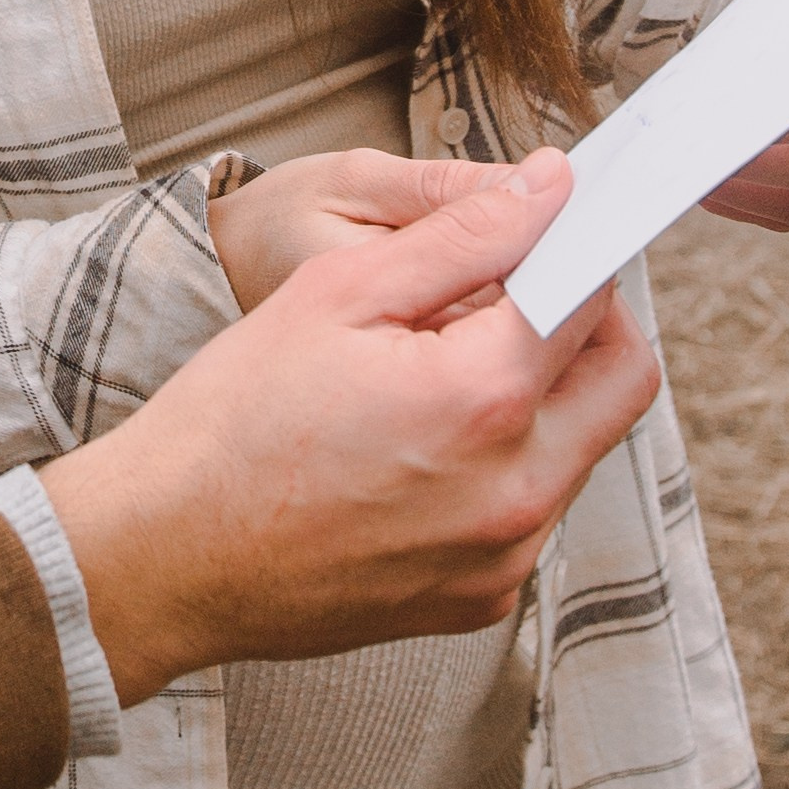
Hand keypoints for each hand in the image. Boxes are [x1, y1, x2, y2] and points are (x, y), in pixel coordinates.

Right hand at [42, 154, 660, 707]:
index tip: (549, 236)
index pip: (595, 298)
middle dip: (584, 324)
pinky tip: (418, 451)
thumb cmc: (233, 418)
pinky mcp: (483, 599)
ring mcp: (505, 557)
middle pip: (622, 379)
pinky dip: (501, 467)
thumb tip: (551, 189)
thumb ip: (464, 234)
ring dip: (541, 398)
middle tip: (508, 298)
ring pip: (581, 446)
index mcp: (485, 398)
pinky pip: (533, 511)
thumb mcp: (339, 290)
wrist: (166, 554)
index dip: (574, 250)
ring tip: (438, 378)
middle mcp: (517, 490)